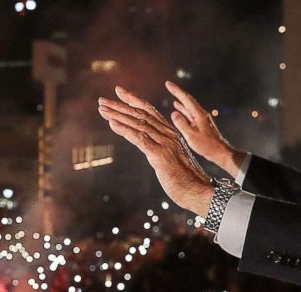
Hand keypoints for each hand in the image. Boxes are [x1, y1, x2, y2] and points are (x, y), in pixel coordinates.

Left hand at [98, 86, 212, 215]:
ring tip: (102, 110)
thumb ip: (159, 150)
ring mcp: (165, 143)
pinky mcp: (160, 155)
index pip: (150, 111)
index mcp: (170, 133)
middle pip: (141, 114)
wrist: (198, 191)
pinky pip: (139, 139)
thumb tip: (148, 149)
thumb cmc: (184, 179)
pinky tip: (112, 124)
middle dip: (120, 106)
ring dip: (118, 116)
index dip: (133, 100)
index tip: (119, 91)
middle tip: (102, 100)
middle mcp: (168, 134)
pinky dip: (124, 130)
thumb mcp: (170, 160)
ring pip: (138, 124)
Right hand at [165, 81, 244, 177]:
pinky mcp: (201, 123)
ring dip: (181, 100)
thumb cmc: (206, 145)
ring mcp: (201, 118)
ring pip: (189, 106)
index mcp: (198, 114)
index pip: (185, 99)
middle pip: (188, 99)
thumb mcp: (191, 135)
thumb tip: (174, 113)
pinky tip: (178, 108)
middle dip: (178, 92)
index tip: (168, 84)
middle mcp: (200, 113)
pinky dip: (183, 109)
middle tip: (168, 85)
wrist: (219, 151)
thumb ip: (181, 124)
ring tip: (173, 95)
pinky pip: (190, 113)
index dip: (176, 90)